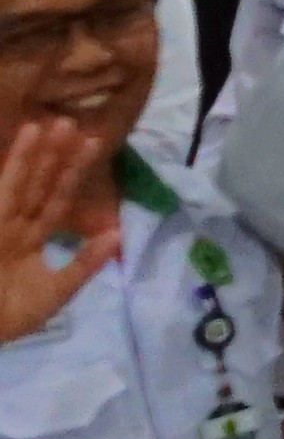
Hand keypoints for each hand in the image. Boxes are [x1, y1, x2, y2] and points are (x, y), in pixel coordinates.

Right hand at [0, 116, 127, 346]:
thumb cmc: (11, 316)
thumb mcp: (56, 291)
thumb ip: (84, 263)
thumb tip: (117, 233)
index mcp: (31, 238)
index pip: (58, 198)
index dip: (72, 172)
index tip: (92, 142)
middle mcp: (13, 226)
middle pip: (36, 184)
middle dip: (51, 155)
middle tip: (68, 121)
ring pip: (14, 185)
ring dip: (26, 157)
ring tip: (40, 126)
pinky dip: (7, 174)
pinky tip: (15, 152)